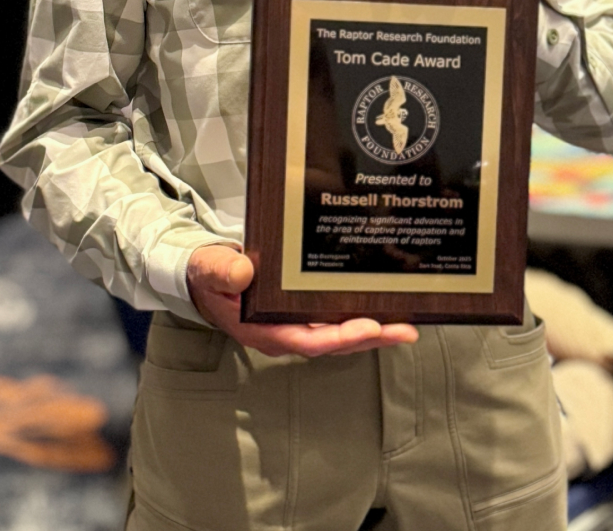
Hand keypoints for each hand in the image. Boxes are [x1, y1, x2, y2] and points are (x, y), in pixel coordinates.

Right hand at [186, 245, 418, 357]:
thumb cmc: (209, 274)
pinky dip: (360, 316)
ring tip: (407, 325)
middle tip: (403, 330)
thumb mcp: (209, 269)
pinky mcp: (302, 312)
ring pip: (339, 334)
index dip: (339, 337)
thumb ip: (222, 271)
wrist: (205, 274)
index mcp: (262, 329)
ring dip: (373, 331)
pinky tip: (384, 309)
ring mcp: (295, 324)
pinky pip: (335, 318)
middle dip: (370, 338)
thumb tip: (243, 274)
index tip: (368, 327)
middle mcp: (283, 332)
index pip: (307, 339)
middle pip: (333, 342)